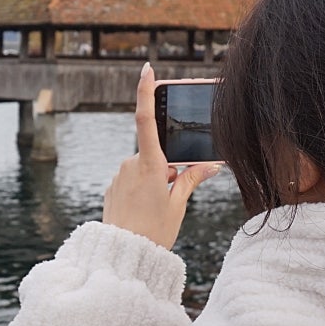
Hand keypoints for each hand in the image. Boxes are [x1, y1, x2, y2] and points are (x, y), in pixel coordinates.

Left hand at [102, 64, 224, 248]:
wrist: (123, 255)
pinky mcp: (113, 187)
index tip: (147, 70)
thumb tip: (211, 165)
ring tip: (156, 210)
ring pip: (144, 168)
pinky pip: (132, 181)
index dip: (145, 92)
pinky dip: (142, 190)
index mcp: (150, 165)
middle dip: (167, 168)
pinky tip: (143, 212)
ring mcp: (119, 176)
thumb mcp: (178, 205)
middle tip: (170, 196)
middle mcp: (130, 164)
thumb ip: (191, 179)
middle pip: (155, 154)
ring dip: (155, 181)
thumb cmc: (155, 232)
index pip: (146, 119)